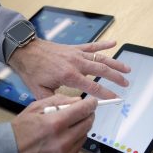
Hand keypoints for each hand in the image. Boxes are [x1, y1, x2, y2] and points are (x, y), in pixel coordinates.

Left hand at [8, 39, 130, 99]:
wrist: (26, 51)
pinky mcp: (74, 48)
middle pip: (102, 70)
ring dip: (115, 63)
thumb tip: (68, 109)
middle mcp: (76, 63)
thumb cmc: (32, 71)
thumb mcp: (40, 91)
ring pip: (100, 58)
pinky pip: (92, 45)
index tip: (115, 98)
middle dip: (116, 78)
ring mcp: (76, 54)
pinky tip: (113, 43)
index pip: (93, 87)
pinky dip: (103, 44)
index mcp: (69, 75)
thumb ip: (55, 102)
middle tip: (126, 84)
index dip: (106, 93)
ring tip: (127, 68)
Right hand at [11, 94, 96, 152]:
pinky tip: (65, 136)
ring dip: (81, 127)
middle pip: (88, 123)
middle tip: (82, 111)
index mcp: (54, 123)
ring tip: (69, 124)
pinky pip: (78, 147)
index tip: (92, 101)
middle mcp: (62, 140)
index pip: (83, 110)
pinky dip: (76, 139)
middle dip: (87, 114)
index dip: (90, 103)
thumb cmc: (20, 131)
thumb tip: (77, 100)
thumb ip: (58, 101)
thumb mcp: (35, 107)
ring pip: (85, 135)